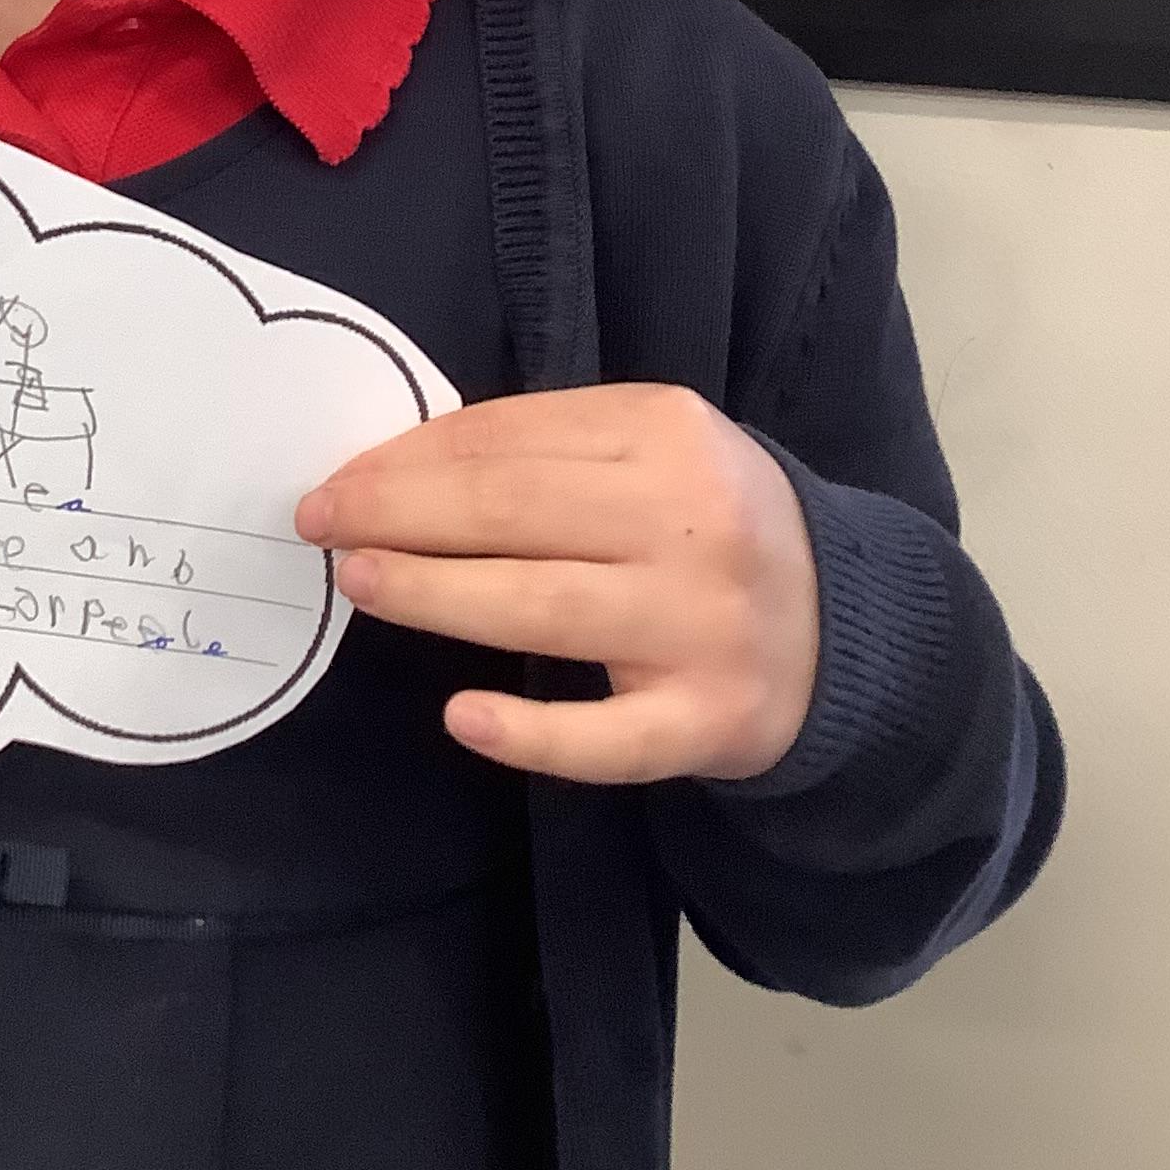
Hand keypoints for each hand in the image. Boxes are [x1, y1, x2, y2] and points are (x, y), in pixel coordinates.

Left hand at [295, 385, 818, 784]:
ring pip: (540, 609)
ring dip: (431, 595)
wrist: (849, 625)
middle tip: (320, 525)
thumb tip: (399, 462)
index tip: (338, 479)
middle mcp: (691, 522)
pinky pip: (610, 737)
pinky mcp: (711, 720)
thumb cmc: (709, 521)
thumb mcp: (650, 449)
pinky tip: (463, 717)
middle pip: (510, 512)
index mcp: (667, 432)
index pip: (507, 439)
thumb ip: (545, 446)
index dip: (407, 458)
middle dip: (396, 514)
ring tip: (360, 583)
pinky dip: (533, 732)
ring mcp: (703, 625)